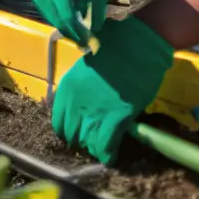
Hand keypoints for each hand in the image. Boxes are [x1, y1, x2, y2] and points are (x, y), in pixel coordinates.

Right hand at [30, 0, 118, 45]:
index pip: (61, 3)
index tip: (84, 39)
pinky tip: (63, 15)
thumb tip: (93, 28)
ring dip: (54, 17)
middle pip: (47, 4)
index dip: (71, 24)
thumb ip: (96, 2)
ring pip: (40, 1)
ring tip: (72, 29)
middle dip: (62, 24)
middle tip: (79, 39)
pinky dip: (50, 7)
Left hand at [52, 16, 173, 163]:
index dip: (69, 129)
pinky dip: (108, 153)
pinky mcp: (117, 118)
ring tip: (103, 146)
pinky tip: (112, 154)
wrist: (140, 44)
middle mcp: (76, 102)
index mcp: (68, 87)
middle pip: (72, 135)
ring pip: (88, 144)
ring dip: (94, 147)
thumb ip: (80, 84)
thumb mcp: (86, 66)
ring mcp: (95, 112)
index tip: (78, 130)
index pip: (58, 121)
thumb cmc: (115, 46)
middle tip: (93, 139)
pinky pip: (106, 146)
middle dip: (81, 140)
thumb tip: (81, 97)